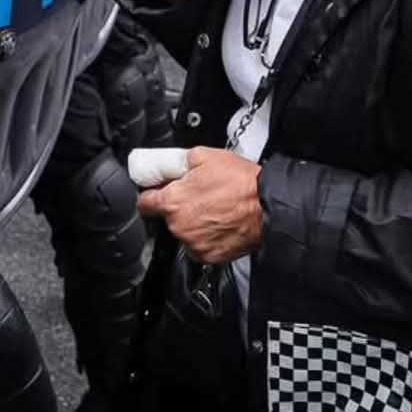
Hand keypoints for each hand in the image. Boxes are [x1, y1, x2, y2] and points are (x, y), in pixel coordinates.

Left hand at [137, 146, 262, 263]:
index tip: (154, 192)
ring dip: (192, 222)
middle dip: (177, 206)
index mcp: (172, 202)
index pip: (144, 203)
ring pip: (184, 232)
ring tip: (212, 208)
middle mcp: (180, 226)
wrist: (267, 205)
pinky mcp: (211, 256)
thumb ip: (179, 162)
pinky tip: (218, 222)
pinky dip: (206, 237)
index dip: (150, 195)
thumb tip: (171, 164)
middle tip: (195, 195)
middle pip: (167, 218)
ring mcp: (195, 244)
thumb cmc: (240, 182)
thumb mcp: (203, 155)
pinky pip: (200, 246)